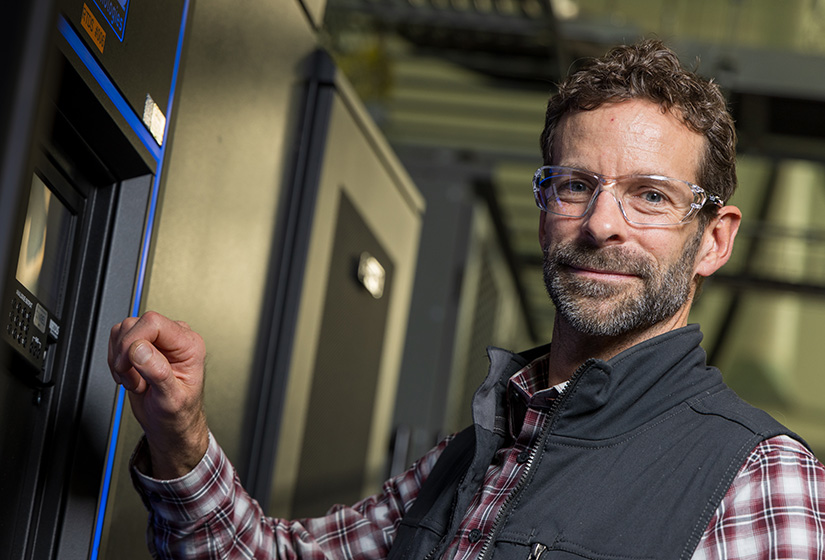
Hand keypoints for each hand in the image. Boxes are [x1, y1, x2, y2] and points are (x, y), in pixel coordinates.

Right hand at [108, 311, 208, 478]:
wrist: (171, 425)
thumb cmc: (179, 414)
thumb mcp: (171, 399)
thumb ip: (158, 372)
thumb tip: (140, 349)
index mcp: (189, 345)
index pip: (153, 322)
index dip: (133, 341)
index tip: (129, 364)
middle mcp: (174, 338)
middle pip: (135, 325)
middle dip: (125, 355)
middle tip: (135, 379)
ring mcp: (157, 341)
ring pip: (123, 331)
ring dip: (120, 360)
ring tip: (135, 380)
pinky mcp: (141, 347)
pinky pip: (117, 341)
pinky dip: (116, 361)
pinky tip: (130, 377)